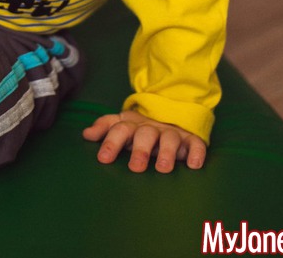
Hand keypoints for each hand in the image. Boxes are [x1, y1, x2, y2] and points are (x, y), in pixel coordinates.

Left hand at [82, 109, 206, 172]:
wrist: (173, 113)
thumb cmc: (141, 128)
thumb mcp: (123, 125)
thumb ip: (105, 128)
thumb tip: (86, 134)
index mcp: (134, 126)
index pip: (120, 130)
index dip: (111, 142)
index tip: (103, 159)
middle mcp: (153, 128)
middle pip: (145, 134)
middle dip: (140, 150)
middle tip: (135, 168)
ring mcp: (172, 133)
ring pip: (170, 139)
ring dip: (167, 152)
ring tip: (163, 168)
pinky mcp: (191, 139)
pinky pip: (196, 144)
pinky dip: (196, 153)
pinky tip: (193, 165)